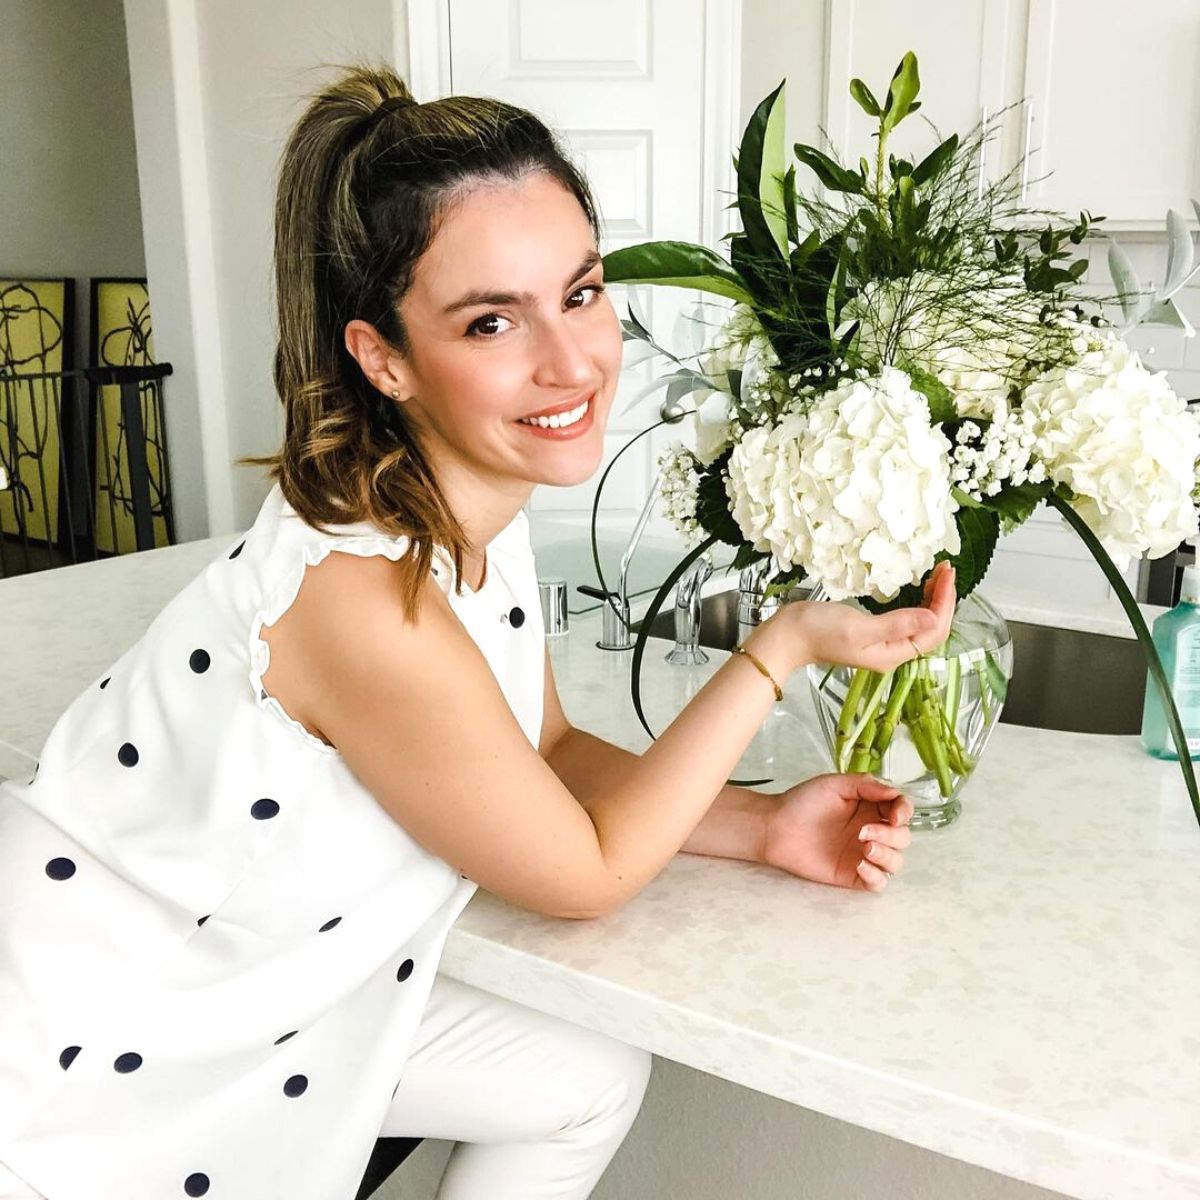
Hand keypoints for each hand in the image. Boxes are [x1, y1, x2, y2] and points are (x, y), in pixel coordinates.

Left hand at [761, 773, 913, 892]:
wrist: (776, 827)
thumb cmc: (802, 803)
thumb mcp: (835, 784)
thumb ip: (866, 785)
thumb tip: (895, 791)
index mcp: (870, 807)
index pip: (902, 810)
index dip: (905, 812)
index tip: (894, 816)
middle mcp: (872, 831)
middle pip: (903, 838)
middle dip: (891, 835)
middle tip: (863, 832)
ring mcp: (863, 854)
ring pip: (895, 862)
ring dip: (887, 856)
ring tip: (864, 848)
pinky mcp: (853, 875)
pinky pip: (879, 882)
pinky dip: (876, 876)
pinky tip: (859, 864)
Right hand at [768, 560, 955, 674]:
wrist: (787, 637)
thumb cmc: (818, 631)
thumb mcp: (859, 626)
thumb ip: (897, 624)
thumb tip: (933, 617)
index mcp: (892, 653)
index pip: (933, 631)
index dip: (944, 604)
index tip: (946, 574)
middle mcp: (892, 651)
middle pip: (931, 628)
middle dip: (943, 599)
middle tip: (945, 568)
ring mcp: (882, 643)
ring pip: (920, 623)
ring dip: (932, 600)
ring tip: (937, 575)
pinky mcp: (873, 632)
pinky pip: (906, 619)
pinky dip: (917, 602)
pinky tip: (918, 589)